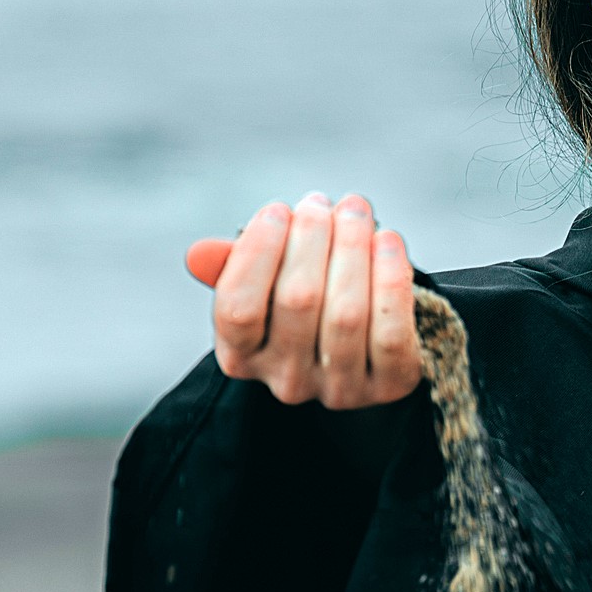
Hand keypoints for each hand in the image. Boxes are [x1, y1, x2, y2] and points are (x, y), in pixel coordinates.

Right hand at [185, 192, 420, 409]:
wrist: (366, 338)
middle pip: (298, 301)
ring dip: (353, 248)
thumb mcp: (264, 281)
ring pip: (347, 314)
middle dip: (311, 238)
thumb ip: (235, 266)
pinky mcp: (389, 386)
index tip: (278, 210)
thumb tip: (200, 254)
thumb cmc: (306, 296)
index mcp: (242, 356)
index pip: (238, 310)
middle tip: (321, 203)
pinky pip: (391, 333)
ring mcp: (340, 388)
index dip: (257, 253)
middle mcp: (287, 380)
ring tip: (355, 210)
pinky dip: (391, 280)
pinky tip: (388, 241)